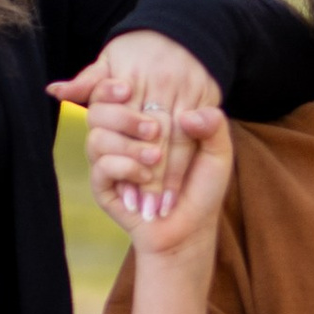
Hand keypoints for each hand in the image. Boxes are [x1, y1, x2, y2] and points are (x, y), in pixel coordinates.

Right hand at [95, 103, 232, 254]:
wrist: (190, 227)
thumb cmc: (202, 187)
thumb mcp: (218, 152)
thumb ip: (213, 125)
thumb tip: (189, 114)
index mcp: (141, 121)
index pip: (118, 93)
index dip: (115, 86)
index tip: (129, 88)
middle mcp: (120, 137)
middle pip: (99, 110)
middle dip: (125, 116)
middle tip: (154, 129)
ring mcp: (108, 161)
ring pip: (95, 137)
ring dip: (127, 145)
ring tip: (155, 158)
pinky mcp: (103, 186)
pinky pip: (100, 166)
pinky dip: (124, 167)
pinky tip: (144, 176)